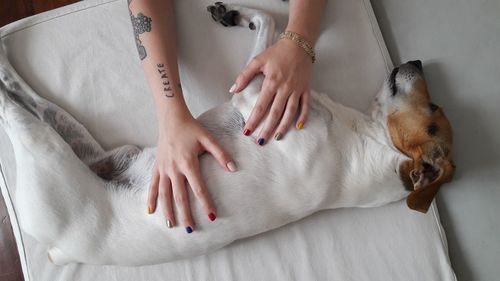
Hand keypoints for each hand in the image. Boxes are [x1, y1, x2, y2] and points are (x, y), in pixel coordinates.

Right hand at [147, 112, 235, 232]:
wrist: (171, 118)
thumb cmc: (192, 128)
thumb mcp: (208, 138)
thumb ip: (221, 154)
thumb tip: (233, 168)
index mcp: (188, 163)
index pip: (198, 188)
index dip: (205, 203)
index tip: (211, 216)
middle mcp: (174, 168)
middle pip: (180, 196)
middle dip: (185, 214)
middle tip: (190, 230)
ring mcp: (163, 168)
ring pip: (164, 194)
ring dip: (168, 210)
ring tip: (171, 225)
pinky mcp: (157, 167)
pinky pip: (153, 185)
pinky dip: (151, 198)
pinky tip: (151, 211)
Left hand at [231, 38, 311, 143]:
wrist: (298, 44)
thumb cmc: (276, 52)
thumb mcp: (258, 61)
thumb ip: (244, 76)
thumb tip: (233, 89)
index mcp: (271, 82)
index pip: (261, 106)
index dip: (254, 120)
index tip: (247, 132)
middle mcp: (285, 88)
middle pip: (275, 113)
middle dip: (267, 129)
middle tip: (261, 142)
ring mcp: (296, 90)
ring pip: (290, 112)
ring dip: (284, 126)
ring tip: (277, 138)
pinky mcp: (306, 89)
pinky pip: (305, 105)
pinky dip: (303, 116)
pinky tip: (298, 127)